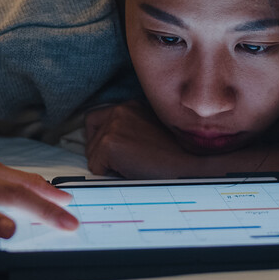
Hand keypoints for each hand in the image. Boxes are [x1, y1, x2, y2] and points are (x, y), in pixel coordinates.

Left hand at [84, 100, 203, 177]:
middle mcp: (121, 109)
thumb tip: (105, 143)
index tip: (118, 150)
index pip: (97, 118)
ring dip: (108, 163)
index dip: (103, 138)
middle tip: (124, 161)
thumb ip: (129, 129)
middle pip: (90, 133)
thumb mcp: (150, 131)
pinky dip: (109, 174)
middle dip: (102, 150)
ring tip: (133, 165)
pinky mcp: (110, 143)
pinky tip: (130, 171)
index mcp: (131, 105)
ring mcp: (114, 125)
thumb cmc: (172, 155)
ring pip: (92, 152)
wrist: (188, 167)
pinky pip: (95, 167)